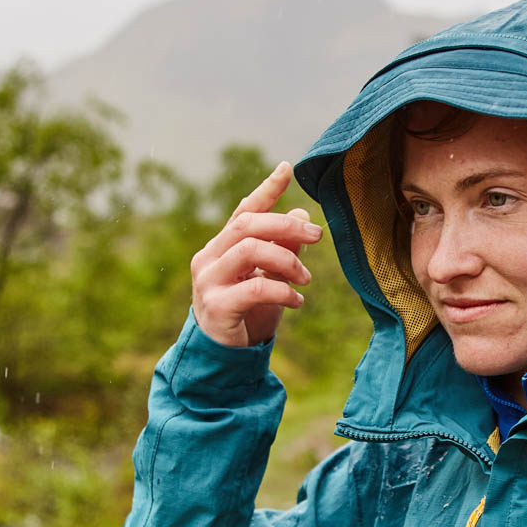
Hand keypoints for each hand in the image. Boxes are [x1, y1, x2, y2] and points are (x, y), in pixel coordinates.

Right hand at [189, 161, 323, 346]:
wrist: (225, 357)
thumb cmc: (248, 313)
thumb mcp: (270, 278)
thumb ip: (283, 249)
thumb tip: (302, 215)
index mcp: (221, 246)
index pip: (243, 210)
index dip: (266, 189)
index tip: (287, 169)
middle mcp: (209, 258)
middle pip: (247, 224)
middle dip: (286, 225)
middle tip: (317, 235)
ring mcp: (209, 281)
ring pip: (250, 250)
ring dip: (287, 260)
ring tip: (306, 278)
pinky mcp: (217, 306)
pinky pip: (255, 287)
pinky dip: (283, 290)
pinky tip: (297, 301)